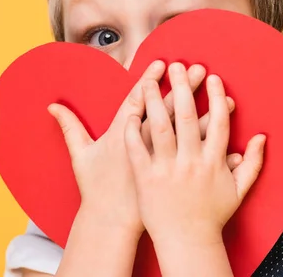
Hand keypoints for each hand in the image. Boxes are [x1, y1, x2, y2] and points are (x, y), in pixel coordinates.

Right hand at [47, 62, 238, 235]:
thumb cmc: (96, 186)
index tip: (163, 63)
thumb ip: (69, 127)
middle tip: (200, 68)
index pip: (139, 101)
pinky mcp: (175, 174)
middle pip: (171, 112)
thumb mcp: (80, 155)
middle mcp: (148, 146)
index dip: (151, 81)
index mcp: (125, 135)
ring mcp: (164, 161)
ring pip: (191, 133)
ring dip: (210, 114)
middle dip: (187, 89)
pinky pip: (197, 159)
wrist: (112, 220)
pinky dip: (215, 147)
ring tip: (228, 99)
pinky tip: (231, 136)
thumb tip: (51, 105)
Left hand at [124, 62, 265, 246]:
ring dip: (156, 101)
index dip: (216, 97)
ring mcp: (167, 170)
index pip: (218, 122)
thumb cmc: (212, 216)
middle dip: (183, 87)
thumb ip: (253, 163)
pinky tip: (130, 113)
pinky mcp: (146, 179)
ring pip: (160, 128)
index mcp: (214, 162)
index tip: (213, 77)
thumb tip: (261, 137)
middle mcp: (191, 162)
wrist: (187, 243)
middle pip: (187, 117)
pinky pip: (137, 149)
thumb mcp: (239, 191)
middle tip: (178, 65)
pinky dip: (133, 130)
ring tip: (150, 81)